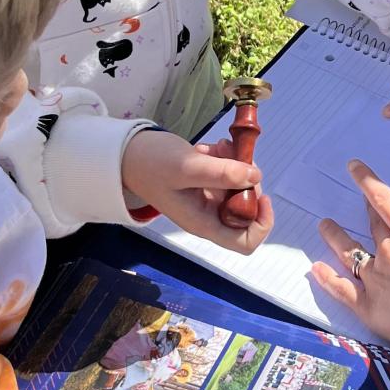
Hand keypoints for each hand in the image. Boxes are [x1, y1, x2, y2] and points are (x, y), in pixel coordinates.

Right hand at [121, 131, 273, 254]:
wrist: (128, 153)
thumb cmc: (152, 164)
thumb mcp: (187, 167)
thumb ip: (221, 173)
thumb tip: (255, 177)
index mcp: (204, 223)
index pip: (245, 242)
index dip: (261, 223)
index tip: (261, 195)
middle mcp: (208, 215)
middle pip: (247, 209)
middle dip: (248, 182)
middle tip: (239, 159)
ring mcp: (207, 199)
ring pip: (239, 187)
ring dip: (237, 165)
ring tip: (220, 148)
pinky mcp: (205, 183)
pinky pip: (228, 173)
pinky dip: (227, 158)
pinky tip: (213, 147)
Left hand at [311, 160, 389, 356]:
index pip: (385, 200)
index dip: (367, 181)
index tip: (352, 167)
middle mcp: (389, 252)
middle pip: (369, 225)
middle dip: (360, 210)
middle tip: (351, 200)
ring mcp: (374, 279)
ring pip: (347, 252)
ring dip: (334, 238)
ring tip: (323, 226)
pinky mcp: (366, 307)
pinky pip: (340, 289)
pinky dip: (326, 279)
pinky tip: (314, 271)